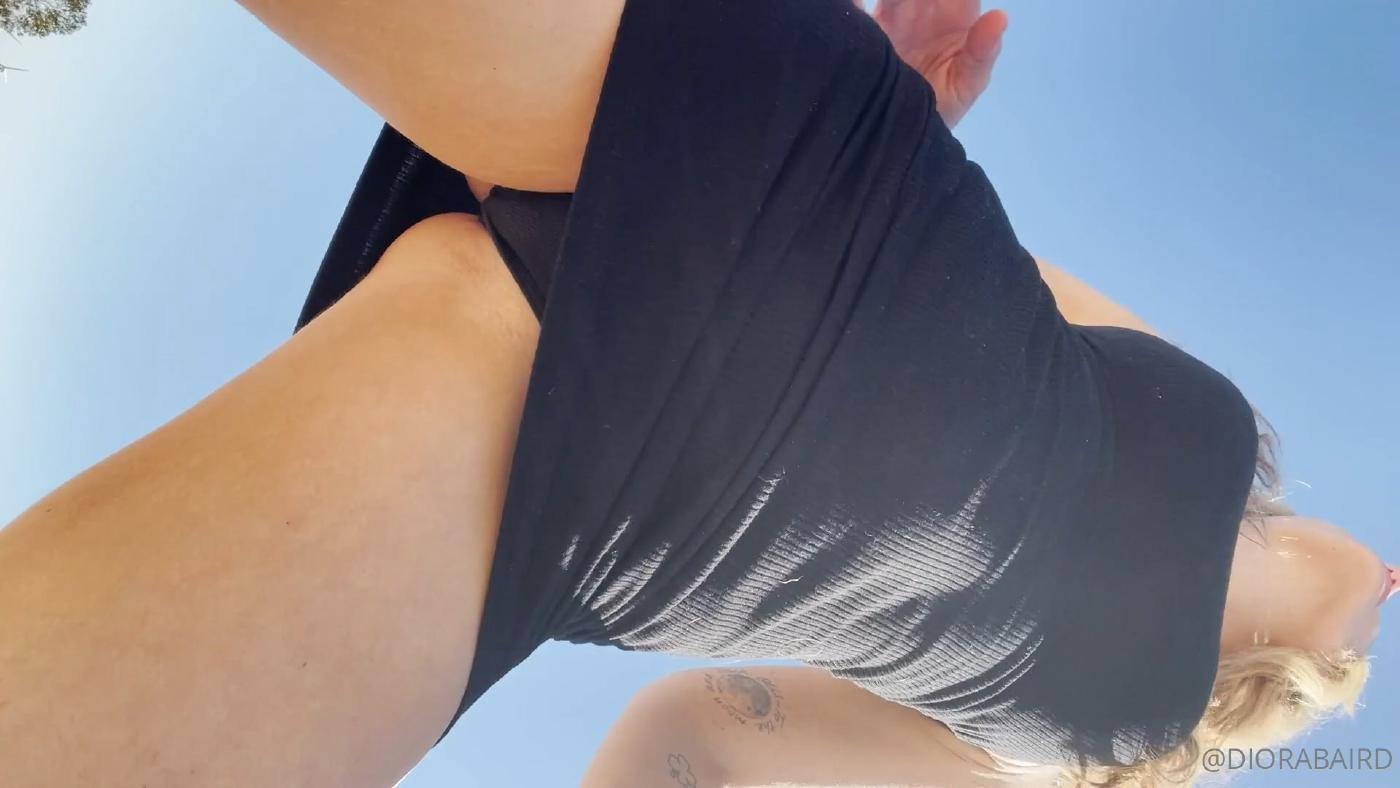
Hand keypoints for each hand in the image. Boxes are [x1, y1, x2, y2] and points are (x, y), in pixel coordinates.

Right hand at [855, 0, 1007, 128]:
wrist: (902, 140)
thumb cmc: (940, 111)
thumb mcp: (965, 86)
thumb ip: (982, 53)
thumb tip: (1000, 15)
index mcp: (955, 15)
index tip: (937, 1)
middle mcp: (925, 9)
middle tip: (907, 4)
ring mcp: (896, 15)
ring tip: (890, 8)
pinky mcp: (867, 28)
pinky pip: (857, 7)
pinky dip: (855, 4)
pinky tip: (856, 6)